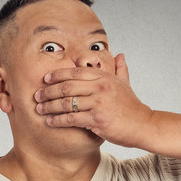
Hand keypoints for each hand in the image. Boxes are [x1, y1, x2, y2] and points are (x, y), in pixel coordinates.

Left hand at [34, 53, 151, 146]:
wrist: (144, 125)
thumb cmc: (133, 107)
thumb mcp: (126, 84)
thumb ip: (120, 69)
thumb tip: (120, 54)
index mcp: (104, 77)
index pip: (75, 72)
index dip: (57, 75)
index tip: (45, 79)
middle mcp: (100, 87)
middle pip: (67, 86)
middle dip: (48, 91)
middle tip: (37, 95)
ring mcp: (98, 103)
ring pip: (67, 103)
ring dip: (49, 106)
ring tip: (39, 109)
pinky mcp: (97, 119)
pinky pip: (71, 118)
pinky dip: (58, 120)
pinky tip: (49, 122)